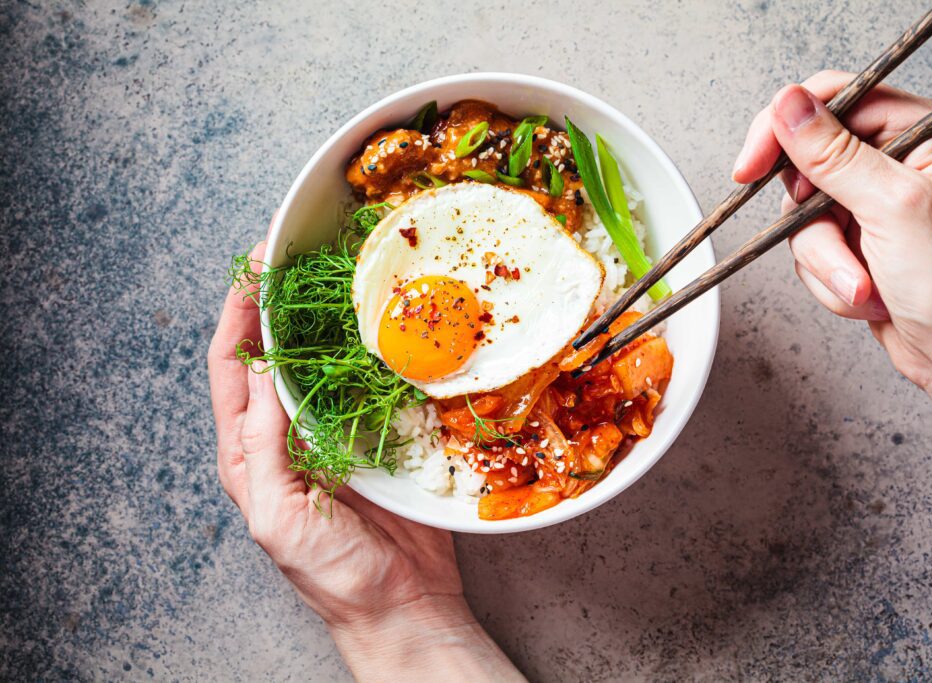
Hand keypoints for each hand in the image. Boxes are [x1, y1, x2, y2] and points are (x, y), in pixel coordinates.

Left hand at [208, 240, 523, 680]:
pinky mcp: (376, 435)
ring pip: (321, 361)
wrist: (401, 604)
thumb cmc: (333, 574)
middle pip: (273, 354)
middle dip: (276, 303)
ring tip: (333, 275)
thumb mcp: (278, 515)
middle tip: (293, 254)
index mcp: (248, 454)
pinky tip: (380, 324)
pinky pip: (368, 382)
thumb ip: (262, 447)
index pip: (232, 369)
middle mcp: (286, 434)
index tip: (252, 269)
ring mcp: (332, 431)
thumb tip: (259, 372)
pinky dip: (369, 350)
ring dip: (323, 319)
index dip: (237, 316)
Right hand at [732, 70, 931, 478]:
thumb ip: (833, 154)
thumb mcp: (892, 207)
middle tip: (832, 243)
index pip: (832, 99)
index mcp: (921, 129)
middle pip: (806, 164)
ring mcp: (870, 202)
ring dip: (826, 260)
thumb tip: (788, 106)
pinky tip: (867, 294)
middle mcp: (894, 158)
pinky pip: (808, 249)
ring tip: (865, 285)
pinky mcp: (853, 240)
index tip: (752, 166)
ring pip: (801, 216)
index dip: (784, 130)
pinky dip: (828, 278)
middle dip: (814, 221)